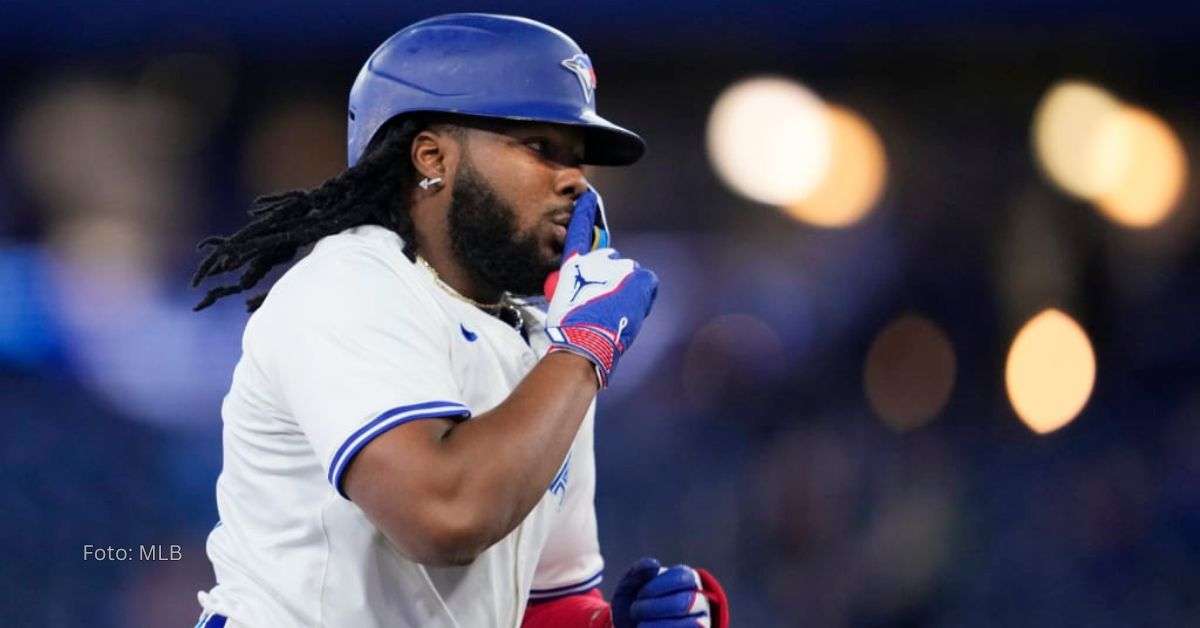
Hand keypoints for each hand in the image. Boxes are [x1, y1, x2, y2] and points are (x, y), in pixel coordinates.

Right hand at [544, 188, 657, 387]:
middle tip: (605, 301)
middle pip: (611, 260)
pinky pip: (647, 282)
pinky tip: (634, 306)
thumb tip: (584, 293)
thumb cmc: (569, 329)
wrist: (585, 341)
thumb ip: (575, 288)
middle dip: (610, 276)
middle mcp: (598, 260)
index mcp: (574, 264)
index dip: (584, 214)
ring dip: (626, 287)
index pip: (578, 232)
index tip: (589, 197)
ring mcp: (621, 268)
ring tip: (618, 310)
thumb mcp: (561, 302)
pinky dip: (643, 291)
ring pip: (629, 273)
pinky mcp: (639, 279)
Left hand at [611, 558, 729, 627]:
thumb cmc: (634, 605)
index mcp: (687, 580)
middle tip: (634, 611)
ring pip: (694, 624)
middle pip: (686, 601)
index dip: (658, 585)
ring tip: (640, 626)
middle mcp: (699, 601)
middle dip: (655, 607)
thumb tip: (654, 564)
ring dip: (661, 625)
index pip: (682, 577)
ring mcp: (701, 622)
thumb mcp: (630, 586)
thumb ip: (639, 571)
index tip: (640, 594)